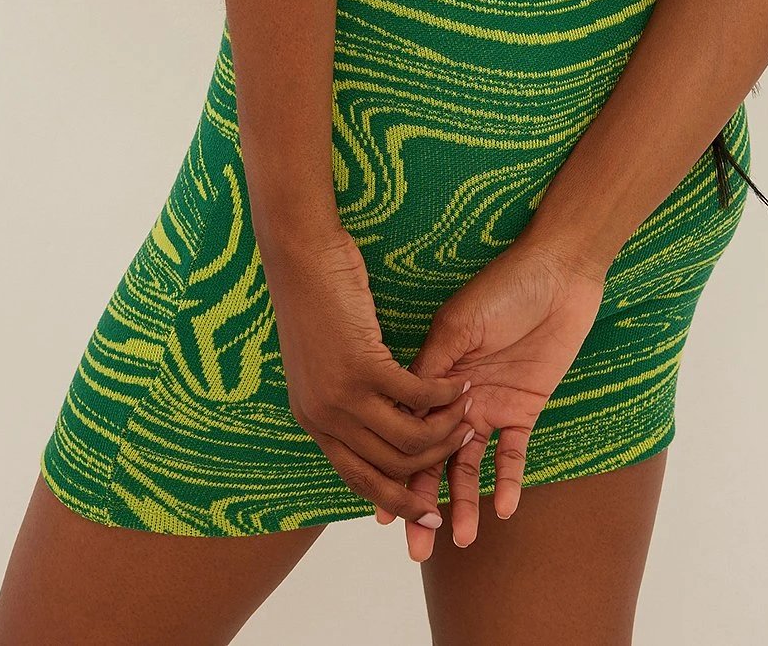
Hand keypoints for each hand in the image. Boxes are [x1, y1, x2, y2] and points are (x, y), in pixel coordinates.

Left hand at [262, 221, 474, 532]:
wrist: (300, 256)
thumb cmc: (316, 301)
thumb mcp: (321, 365)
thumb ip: (342, 400)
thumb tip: (370, 426)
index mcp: (314, 422)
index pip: (360, 481)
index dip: (398, 502)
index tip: (430, 511)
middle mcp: (325, 418)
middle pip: (388, 470)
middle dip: (431, 474)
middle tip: (463, 452)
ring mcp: (342, 395)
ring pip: (408, 440)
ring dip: (445, 432)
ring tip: (467, 414)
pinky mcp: (362, 366)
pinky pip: (417, 398)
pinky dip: (444, 397)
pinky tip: (460, 384)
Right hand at [372, 234, 606, 556]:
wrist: (559, 273)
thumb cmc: (504, 286)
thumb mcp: (460, 321)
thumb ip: (433, 366)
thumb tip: (403, 411)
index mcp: (434, 374)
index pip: (408, 430)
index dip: (395, 470)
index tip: (380, 510)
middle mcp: (457, 397)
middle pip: (435, 458)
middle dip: (423, 502)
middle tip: (416, 549)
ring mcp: (491, 405)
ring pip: (470, 465)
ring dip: (463, 502)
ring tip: (460, 540)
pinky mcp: (525, 408)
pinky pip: (514, 454)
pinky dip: (509, 480)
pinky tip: (505, 508)